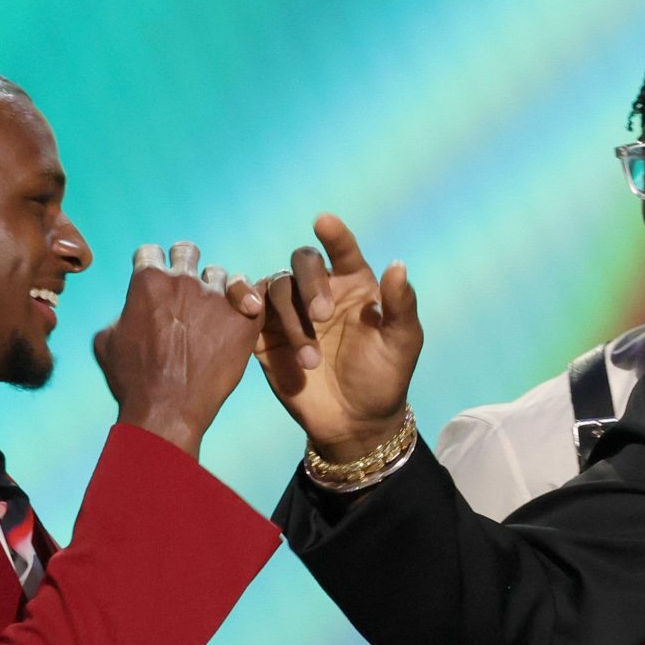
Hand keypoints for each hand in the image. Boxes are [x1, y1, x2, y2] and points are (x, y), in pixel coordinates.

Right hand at [93, 242, 267, 457]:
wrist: (168, 411)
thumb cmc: (133, 381)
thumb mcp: (108, 341)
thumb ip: (121, 313)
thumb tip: (131, 308)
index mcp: (148, 280)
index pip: (150, 252)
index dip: (150, 266)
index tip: (154, 284)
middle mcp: (184, 280)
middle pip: (187, 250)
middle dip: (183, 263)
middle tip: (185, 288)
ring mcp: (217, 298)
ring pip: (219, 274)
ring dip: (214, 289)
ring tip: (210, 315)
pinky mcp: (245, 318)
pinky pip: (251, 293)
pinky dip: (245, 301)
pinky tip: (238, 315)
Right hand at [253, 214, 421, 462]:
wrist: (354, 423)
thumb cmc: (384, 379)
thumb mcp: (403, 344)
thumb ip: (401, 306)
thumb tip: (397, 265)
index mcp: (354, 285)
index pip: (343, 250)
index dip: (334, 234)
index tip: (324, 221)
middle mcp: (319, 291)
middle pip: (303, 263)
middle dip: (311, 284)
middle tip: (323, 316)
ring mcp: (290, 312)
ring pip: (277, 288)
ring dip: (292, 319)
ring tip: (311, 360)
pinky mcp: (265, 335)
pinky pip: (245, 306)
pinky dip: (242, 300)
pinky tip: (249, 313)